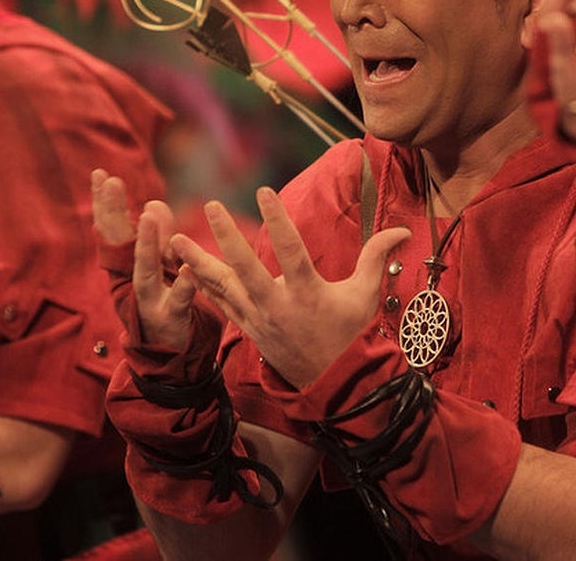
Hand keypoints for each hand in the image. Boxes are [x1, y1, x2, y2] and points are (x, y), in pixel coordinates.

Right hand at [92, 168, 213, 355]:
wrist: (169, 354)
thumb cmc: (163, 303)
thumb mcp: (159, 267)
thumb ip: (158, 236)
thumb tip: (153, 204)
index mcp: (129, 265)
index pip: (114, 230)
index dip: (106, 203)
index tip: (100, 174)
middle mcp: (133, 279)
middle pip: (120, 244)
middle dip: (115, 213)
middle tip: (111, 182)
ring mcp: (150, 299)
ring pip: (144, 271)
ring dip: (147, 244)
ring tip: (150, 217)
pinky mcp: (171, 317)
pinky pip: (178, 300)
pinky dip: (181, 285)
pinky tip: (187, 270)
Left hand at [173, 186, 410, 388]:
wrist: (333, 384)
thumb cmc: (351, 335)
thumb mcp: (365, 295)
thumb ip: (377, 257)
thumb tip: (402, 229)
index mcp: (308, 294)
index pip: (290, 250)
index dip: (277, 220)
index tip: (263, 191)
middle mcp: (278, 306)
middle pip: (245, 267)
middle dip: (226, 235)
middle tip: (210, 205)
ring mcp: (259, 320)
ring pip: (222, 286)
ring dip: (197, 261)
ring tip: (173, 239)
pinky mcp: (249, 329)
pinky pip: (220, 305)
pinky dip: (202, 287)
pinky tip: (184, 270)